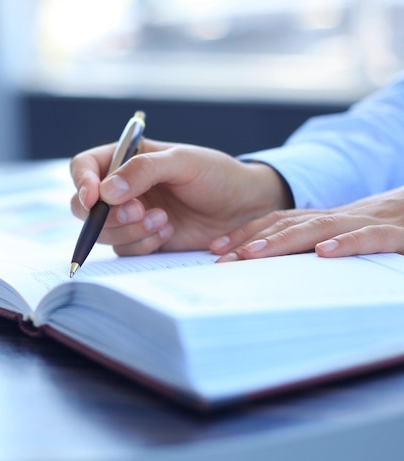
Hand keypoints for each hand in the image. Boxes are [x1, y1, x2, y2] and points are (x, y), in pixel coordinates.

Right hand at [70, 139, 292, 254]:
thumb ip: (144, 170)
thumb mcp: (183, 162)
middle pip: (83, 205)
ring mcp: (129, 216)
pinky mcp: (141, 239)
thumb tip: (105, 192)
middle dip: (107, 214)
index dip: (82, 182)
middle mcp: (120, 188)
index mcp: (125, 159)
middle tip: (139, 210)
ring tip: (164, 220)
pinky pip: (124, 249)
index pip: (84, 167)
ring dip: (129, 230)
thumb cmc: (216, 175)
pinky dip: (142, 244)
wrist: (243, 208)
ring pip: (102, 231)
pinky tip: (167, 232)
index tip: (93, 197)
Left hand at [212, 186, 403, 260]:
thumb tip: (272, 264)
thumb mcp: (345, 235)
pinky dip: (347, 243)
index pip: (277, 222)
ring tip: (252, 254)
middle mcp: (339, 218)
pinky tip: (324, 253)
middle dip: (251, 241)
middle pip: (287, 225)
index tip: (215, 250)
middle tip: (221, 260)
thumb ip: (312, 244)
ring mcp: (366, 223)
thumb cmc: (386, 228)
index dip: (245, 233)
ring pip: (318, 227)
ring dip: (282, 240)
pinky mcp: (397, 235)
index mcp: (325, 220)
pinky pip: (370, 237)